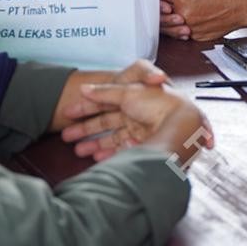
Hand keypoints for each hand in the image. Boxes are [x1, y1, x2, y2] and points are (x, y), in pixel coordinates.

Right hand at [57, 60, 171, 158]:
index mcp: (132, 95)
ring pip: (112, 136)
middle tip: (65, 137)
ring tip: (77, 151)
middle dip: (85, 129)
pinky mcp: (144, 144)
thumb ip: (104, 91)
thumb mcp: (127, 91)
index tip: (67, 113)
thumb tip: (83, 88)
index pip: (103, 101)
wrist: (181, 122)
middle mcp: (136, 111)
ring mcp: (140, 128)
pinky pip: (123, 148)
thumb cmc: (158, 101)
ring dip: (94, 143)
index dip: (85, 107)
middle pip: (105, 120)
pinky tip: (96, 157)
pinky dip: (109, 153)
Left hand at [158, 0, 246, 41]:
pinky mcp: (195, 37)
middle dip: (160, 5)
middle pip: (159, 11)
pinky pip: (181, 33)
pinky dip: (181, 26)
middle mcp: (183, 14)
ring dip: (169, 17)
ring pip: (169, 25)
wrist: (240, 6)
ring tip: (179, 8)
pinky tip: (188, 18)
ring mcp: (189, 28)